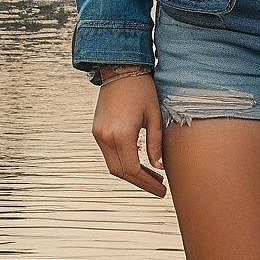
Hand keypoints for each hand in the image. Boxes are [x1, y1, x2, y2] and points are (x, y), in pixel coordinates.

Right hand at [92, 67, 166, 196]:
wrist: (120, 69)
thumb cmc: (142, 90)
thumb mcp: (154, 117)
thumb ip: (155, 145)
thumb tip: (158, 167)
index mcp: (121, 135)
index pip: (133, 170)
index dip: (148, 183)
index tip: (162, 190)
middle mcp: (106, 137)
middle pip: (120, 172)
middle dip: (139, 182)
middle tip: (158, 186)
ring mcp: (98, 134)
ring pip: (113, 165)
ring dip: (130, 174)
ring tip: (151, 176)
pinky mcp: (97, 130)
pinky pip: (108, 154)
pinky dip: (122, 162)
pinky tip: (138, 162)